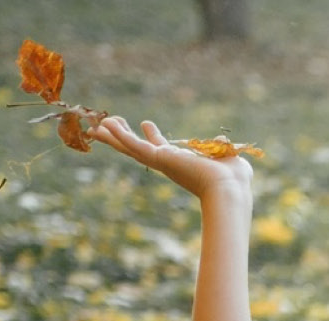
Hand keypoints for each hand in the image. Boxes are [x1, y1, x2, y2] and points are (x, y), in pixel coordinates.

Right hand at [89, 115, 251, 201]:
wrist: (229, 189)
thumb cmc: (233, 179)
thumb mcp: (227, 156)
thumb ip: (222, 148)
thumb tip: (222, 141)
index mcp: (182, 162)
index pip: (162, 148)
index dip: (152, 135)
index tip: (146, 123)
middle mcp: (168, 163)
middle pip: (138, 149)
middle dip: (122, 138)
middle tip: (107, 126)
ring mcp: (161, 161)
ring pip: (130, 148)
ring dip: (113, 137)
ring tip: (95, 127)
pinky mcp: (159, 158)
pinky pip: (134, 145)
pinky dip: (119, 136)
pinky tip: (104, 126)